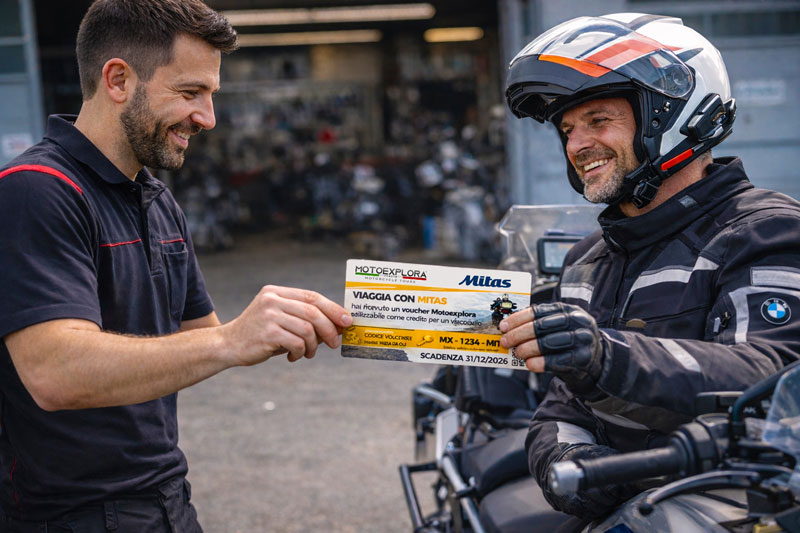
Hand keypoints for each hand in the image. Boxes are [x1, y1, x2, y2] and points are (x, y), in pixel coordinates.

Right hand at [222, 285, 351, 365]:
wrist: (227, 345)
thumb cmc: (260, 334)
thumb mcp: (281, 320)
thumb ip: (304, 319)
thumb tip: (338, 326)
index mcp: (276, 292)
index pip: (312, 296)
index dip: (333, 309)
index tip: (347, 321)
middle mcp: (272, 300)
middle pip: (313, 312)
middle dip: (329, 329)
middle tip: (334, 343)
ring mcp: (269, 315)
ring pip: (307, 329)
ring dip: (314, 345)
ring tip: (308, 353)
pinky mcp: (267, 333)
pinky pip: (297, 343)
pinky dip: (301, 352)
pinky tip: (294, 357)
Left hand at [499, 303, 605, 393]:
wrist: (596, 359)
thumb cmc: (569, 340)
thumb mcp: (559, 326)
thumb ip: (540, 324)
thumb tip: (509, 329)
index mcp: (567, 309)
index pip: (539, 311)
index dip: (518, 318)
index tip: (503, 326)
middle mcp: (576, 321)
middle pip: (542, 326)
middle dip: (519, 334)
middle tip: (505, 341)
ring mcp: (582, 339)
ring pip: (548, 342)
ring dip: (528, 348)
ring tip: (517, 353)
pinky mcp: (583, 357)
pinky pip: (558, 360)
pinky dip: (540, 363)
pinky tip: (529, 364)